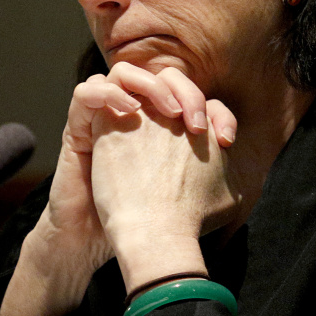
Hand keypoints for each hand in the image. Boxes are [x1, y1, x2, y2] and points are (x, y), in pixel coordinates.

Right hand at [0, 63, 236, 315]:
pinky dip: (109, 94)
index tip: (227, 140)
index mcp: (165, 128)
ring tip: (166, 113)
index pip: (195, 97)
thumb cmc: (145, 223)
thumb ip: (216, 176)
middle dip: (185, 91)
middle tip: (195, 124)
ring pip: (124, 73)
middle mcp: (137, 117)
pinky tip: (129, 112)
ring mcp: (106, 119)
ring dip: (149, 86)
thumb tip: (237, 160)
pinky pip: (87, 92)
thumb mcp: (192, 198)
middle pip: (163, 76)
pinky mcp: (78, 127)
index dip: (217, 112)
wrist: (99, 242)